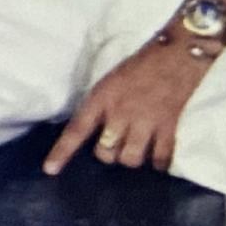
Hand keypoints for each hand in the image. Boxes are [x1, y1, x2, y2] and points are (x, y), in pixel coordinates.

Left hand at [47, 39, 208, 173]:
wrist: (175, 55)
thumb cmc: (139, 66)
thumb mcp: (108, 82)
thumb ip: (100, 106)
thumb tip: (94, 130)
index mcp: (101, 99)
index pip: (77, 130)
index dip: (62, 152)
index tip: (50, 169)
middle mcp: (120, 114)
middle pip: (105, 152)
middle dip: (106, 154)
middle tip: (112, 146)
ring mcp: (145, 122)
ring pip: (130, 159)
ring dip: (130, 159)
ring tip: (133, 150)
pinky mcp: (168, 127)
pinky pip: (161, 157)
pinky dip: (158, 163)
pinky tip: (156, 161)